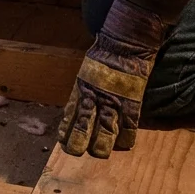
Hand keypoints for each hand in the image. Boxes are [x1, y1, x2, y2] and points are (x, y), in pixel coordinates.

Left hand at [58, 0, 168, 157]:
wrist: (126, 39)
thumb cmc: (106, 51)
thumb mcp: (87, 70)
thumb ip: (85, 88)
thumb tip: (81, 104)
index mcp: (80, 88)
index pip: (69, 115)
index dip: (66, 131)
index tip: (63, 143)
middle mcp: (93, 97)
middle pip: (83, 128)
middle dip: (79, 143)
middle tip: (77, 153)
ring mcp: (113, 100)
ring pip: (104, 131)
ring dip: (101, 146)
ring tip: (99, 154)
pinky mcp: (132, 101)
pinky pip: (129, 126)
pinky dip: (126, 138)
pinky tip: (123, 146)